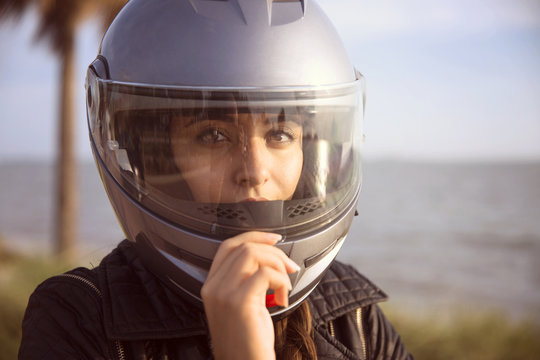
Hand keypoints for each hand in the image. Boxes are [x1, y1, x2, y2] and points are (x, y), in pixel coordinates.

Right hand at [201, 231, 299, 359]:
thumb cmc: (248, 342)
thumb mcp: (242, 305)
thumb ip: (246, 280)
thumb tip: (271, 257)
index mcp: (211, 285)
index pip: (229, 246)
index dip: (254, 236)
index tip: (275, 239)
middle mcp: (213, 287)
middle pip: (244, 247)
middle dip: (274, 253)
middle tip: (290, 269)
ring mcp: (223, 294)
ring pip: (253, 255)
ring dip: (278, 265)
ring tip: (285, 286)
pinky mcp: (239, 303)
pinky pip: (265, 274)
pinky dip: (281, 281)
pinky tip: (282, 298)